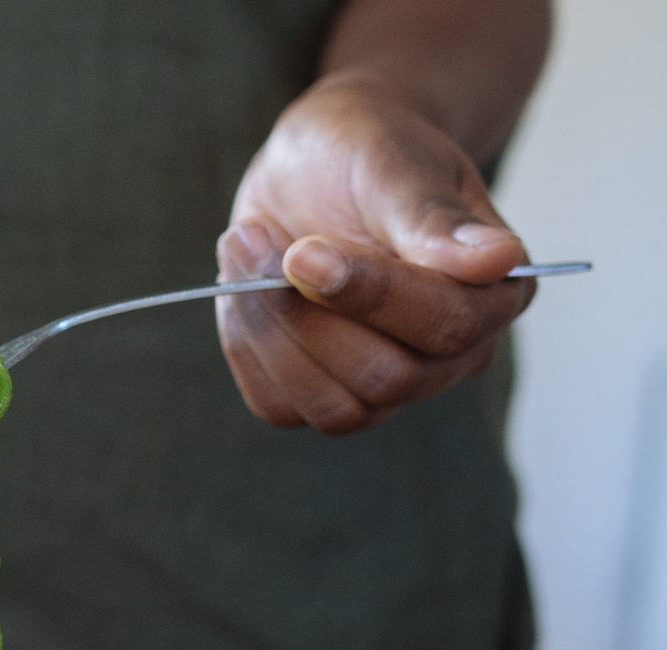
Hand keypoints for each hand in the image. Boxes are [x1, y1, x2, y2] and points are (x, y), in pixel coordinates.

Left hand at [215, 73, 536, 434]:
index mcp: (494, 293)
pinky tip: (241, 288)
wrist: (320, 163)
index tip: (304, 253)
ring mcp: (388, 386)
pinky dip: (248, 348)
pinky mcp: (324, 393)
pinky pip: (280, 406)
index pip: (446, 325)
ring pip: (333, 408)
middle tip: (253, 237)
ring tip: (244, 248)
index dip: (370, 296)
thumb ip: (433, 218)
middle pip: (385, 379)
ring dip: (270, 332)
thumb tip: (497, 260)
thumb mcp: (396, 165)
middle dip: (306, 314)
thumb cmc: (370, 153)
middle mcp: (452, 355)